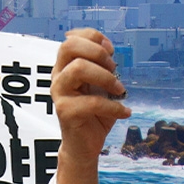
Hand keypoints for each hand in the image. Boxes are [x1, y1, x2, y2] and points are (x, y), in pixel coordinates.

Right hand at [52, 29, 131, 162]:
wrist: (85, 145)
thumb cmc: (94, 115)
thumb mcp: (102, 86)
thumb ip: (103, 68)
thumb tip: (109, 50)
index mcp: (66, 67)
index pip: (72, 38)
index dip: (94, 38)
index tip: (111, 50)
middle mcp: (59, 76)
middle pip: (69, 47)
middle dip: (97, 53)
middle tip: (114, 68)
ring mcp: (59, 93)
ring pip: (78, 68)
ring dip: (105, 77)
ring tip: (120, 90)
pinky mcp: (65, 111)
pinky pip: (92, 102)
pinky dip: (114, 106)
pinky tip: (124, 111)